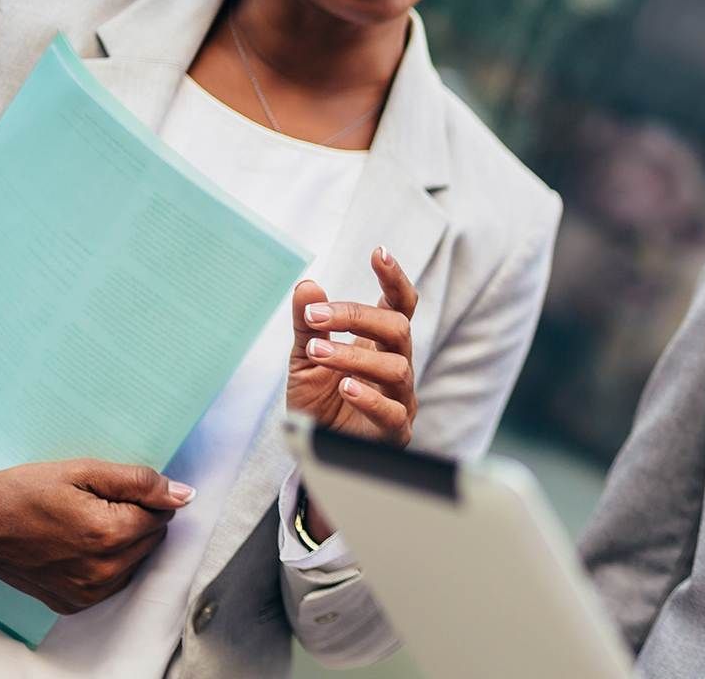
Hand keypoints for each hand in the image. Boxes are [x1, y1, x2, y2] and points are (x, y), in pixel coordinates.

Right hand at [0, 459, 192, 613]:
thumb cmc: (26, 491)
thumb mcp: (84, 471)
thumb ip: (140, 482)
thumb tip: (184, 495)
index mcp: (109, 535)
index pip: (162, 514)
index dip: (144, 498)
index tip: (114, 491)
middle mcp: (103, 570)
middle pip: (152, 539)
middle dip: (136, 519)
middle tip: (96, 504)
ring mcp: (88, 592)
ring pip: (136, 560)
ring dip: (124, 542)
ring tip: (84, 524)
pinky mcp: (74, 603)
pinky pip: (113, 580)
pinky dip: (107, 562)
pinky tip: (78, 545)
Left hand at [287, 247, 419, 449]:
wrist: (314, 451)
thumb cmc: (319, 402)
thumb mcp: (304, 358)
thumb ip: (308, 324)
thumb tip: (307, 285)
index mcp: (380, 344)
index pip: (399, 305)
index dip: (394, 279)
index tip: (378, 253)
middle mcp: (396, 365)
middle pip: (397, 328)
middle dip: (357, 317)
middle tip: (316, 316)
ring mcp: (400, 397)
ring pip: (395, 367)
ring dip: (353, 355)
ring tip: (317, 352)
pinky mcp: (394, 430)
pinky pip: (392, 411)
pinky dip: (369, 397)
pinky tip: (345, 387)